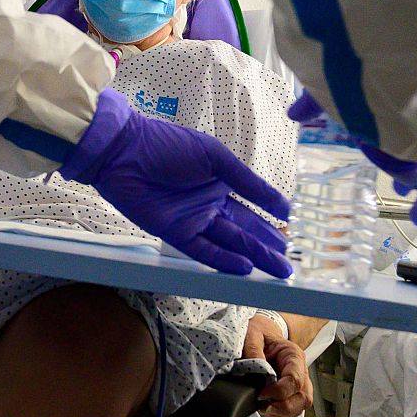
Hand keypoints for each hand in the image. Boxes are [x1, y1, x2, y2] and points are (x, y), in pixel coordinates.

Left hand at [60, 90, 292, 276]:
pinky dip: (224, 259)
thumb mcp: (216, 158)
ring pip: (229, 243)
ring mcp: (192, 220)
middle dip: (267, 247)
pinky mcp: (173, 232)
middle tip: (289, 265)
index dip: (270, 223)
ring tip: (278, 270)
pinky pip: (203, 250)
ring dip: (253, 257)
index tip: (291, 235)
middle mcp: (208, 205)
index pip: (251, 209)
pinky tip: (245, 268)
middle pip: (243, 231)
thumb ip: (247, 182)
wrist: (125, 150)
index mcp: (219, 184)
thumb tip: (282, 204)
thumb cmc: (169, 145)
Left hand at [240, 315, 312, 416]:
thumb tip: (253, 372)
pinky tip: (267, 407)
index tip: (261, 393)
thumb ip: (253, 351)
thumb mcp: (252, 335)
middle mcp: (300, 370)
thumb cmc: (259, 333)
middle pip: (303, 397)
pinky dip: (280, 413)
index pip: (294, 380)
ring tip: (264, 407)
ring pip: (300, 406)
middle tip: (263, 405)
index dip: (279, 391)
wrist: (261, 333)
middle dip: (283, 407)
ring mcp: (298, 383)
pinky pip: (293, 409)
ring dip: (282, 412)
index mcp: (293, 355)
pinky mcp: (291, 392)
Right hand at [287, 91, 416, 225]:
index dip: (384, 136)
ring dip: (414, 185)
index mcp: (392, 112)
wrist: (398, 102)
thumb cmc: (364, 91)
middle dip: (405, 163)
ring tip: (403, 195)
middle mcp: (411, 130)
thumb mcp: (331, 96)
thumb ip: (313, 104)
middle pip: (411, 151)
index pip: (391, 126)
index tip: (377, 144)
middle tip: (398, 177)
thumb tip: (293, 112)